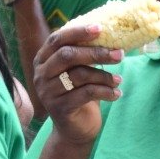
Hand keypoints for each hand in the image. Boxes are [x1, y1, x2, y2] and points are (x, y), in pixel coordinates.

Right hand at [32, 23, 121, 144]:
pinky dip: (105, 92)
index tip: (100, 29)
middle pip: (67, 55)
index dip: (78, 32)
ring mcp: (47, 92)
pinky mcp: (59, 108)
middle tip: (119, 54)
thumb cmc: (78, 94)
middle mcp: (41, 75)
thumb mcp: (78, 71)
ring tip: (118, 79)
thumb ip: (83, 54)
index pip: (57, 39)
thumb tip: (109, 33)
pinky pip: (86, 93)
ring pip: (79, 75)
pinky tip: (116, 94)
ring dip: (104, 75)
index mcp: (43, 60)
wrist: (74, 130)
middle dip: (96, 53)